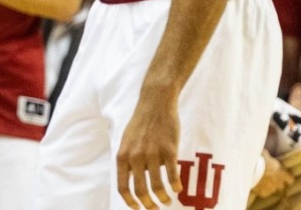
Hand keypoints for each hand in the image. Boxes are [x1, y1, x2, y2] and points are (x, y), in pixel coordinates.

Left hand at [117, 87, 181, 208]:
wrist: (156, 101)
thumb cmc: (142, 122)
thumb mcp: (127, 141)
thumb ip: (128, 160)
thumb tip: (133, 181)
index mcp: (123, 155)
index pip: (123, 187)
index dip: (130, 202)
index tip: (138, 208)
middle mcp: (135, 157)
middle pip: (141, 190)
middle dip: (149, 205)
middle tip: (155, 208)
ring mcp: (152, 153)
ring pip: (158, 186)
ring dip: (164, 198)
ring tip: (168, 201)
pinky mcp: (169, 149)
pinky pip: (173, 175)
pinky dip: (175, 185)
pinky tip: (178, 188)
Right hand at [253, 151, 294, 198]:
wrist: (251, 169)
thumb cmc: (260, 160)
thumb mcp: (265, 154)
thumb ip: (268, 157)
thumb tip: (265, 153)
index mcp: (282, 173)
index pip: (290, 179)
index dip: (287, 178)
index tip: (285, 177)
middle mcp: (278, 183)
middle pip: (281, 185)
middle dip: (277, 182)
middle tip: (271, 177)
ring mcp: (271, 189)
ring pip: (272, 189)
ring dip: (269, 186)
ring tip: (262, 181)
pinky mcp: (263, 193)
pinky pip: (264, 192)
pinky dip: (261, 190)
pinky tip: (257, 185)